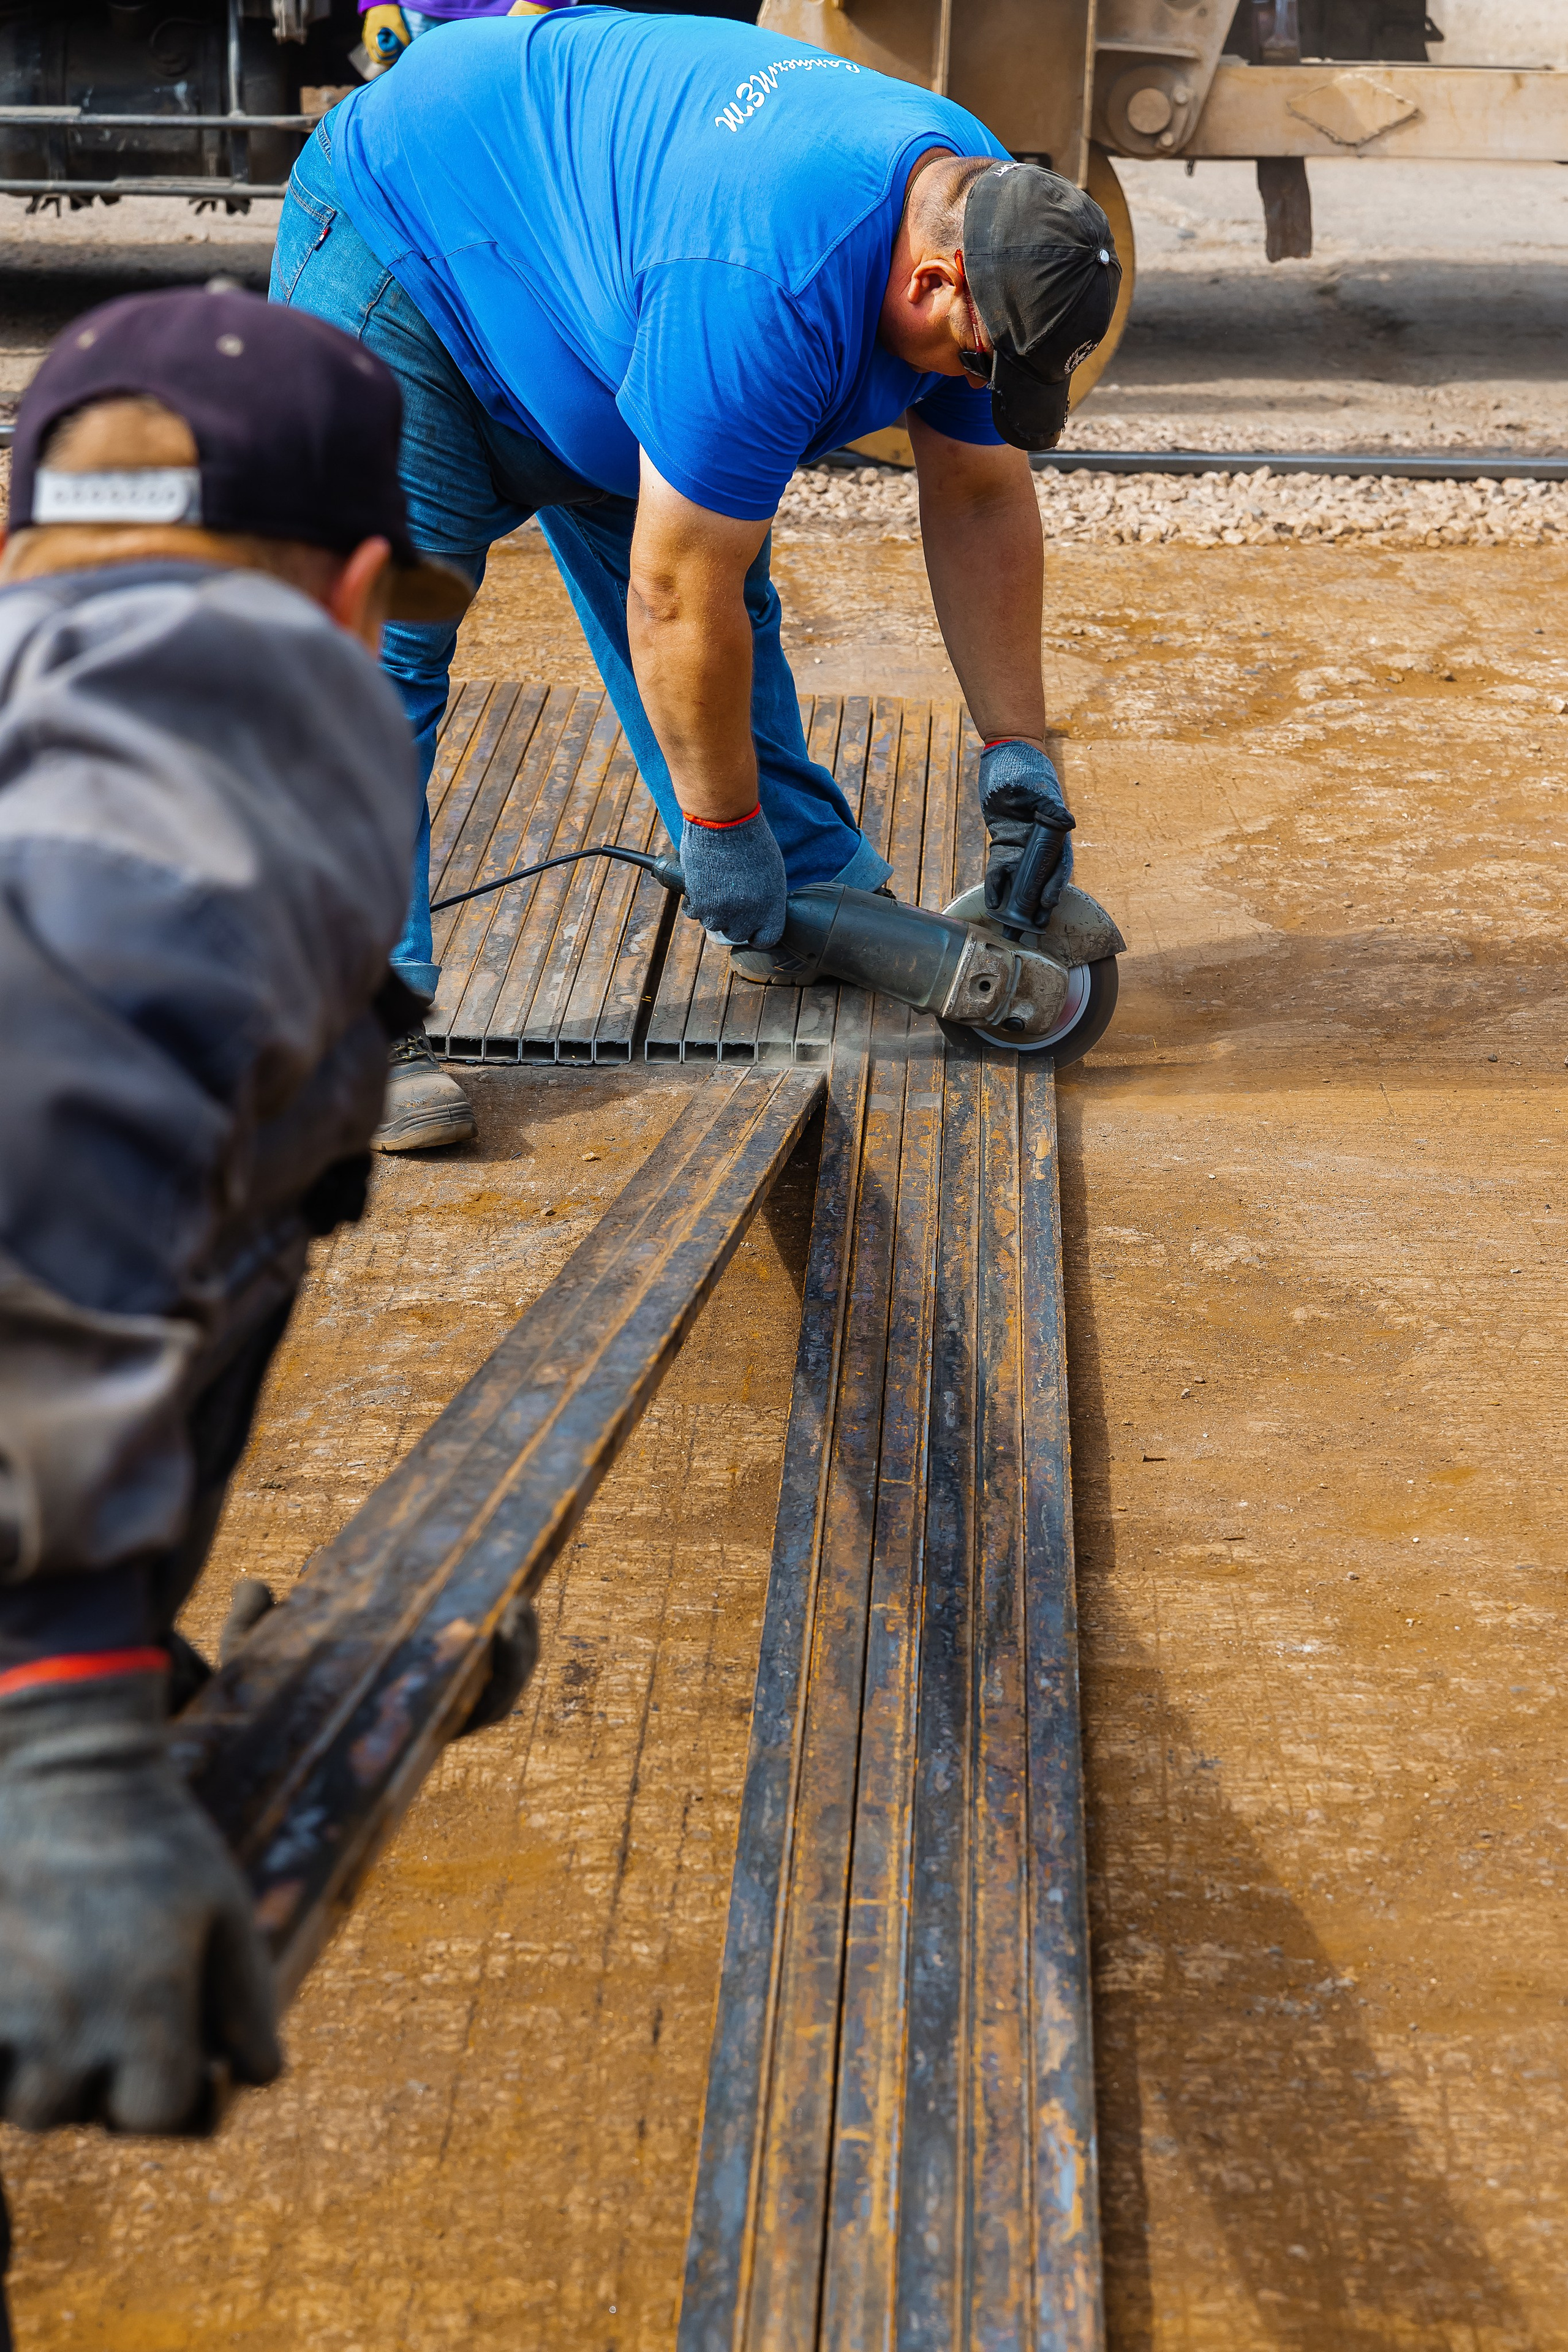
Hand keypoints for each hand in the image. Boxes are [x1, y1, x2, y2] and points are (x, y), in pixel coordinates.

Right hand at [0, 1670, 280, 2133]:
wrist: (59, 1770)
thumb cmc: (153, 1838)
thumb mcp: (223, 1905)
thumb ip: (247, 1998)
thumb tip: (258, 2078)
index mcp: (147, 1999)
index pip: (155, 2114)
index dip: (163, 2089)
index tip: (161, 2047)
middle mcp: (70, 2019)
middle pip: (73, 2112)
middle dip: (93, 2079)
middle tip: (100, 2010)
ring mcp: (5, 2010)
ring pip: (16, 2100)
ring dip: (36, 2068)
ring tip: (57, 1998)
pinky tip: (20, 1995)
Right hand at [363, 5, 410, 62]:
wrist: (379, 1)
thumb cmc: (387, 11)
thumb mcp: (397, 22)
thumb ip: (403, 36)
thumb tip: (408, 48)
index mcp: (372, 36)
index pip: (381, 54)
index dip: (391, 54)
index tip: (397, 48)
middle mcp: (367, 40)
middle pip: (376, 59)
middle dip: (387, 59)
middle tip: (396, 54)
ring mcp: (366, 40)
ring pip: (374, 57)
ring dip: (384, 58)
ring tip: (393, 52)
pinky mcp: (368, 39)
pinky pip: (373, 52)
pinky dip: (381, 54)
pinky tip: (389, 50)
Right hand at [678, 806, 786, 947]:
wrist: (724, 823)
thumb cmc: (750, 841)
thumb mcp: (771, 873)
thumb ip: (766, 898)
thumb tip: (758, 914)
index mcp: (772, 907)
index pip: (766, 939)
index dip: (757, 933)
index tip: (751, 925)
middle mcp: (749, 915)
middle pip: (737, 935)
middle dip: (733, 921)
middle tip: (728, 900)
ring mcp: (723, 912)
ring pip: (714, 925)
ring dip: (712, 910)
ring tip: (715, 887)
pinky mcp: (701, 904)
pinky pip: (694, 913)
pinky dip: (695, 902)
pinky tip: (701, 885)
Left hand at [978, 737, 1074, 926]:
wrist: (1005, 759)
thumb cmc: (1024, 770)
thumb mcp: (1035, 787)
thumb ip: (1050, 806)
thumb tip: (1068, 822)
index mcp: (1053, 832)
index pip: (1058, 864)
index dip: (1055, 885)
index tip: (1049, 903)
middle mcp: (1040, 844)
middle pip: (1040, 879)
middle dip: (1037, 905)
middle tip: (1032, 929)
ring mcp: (1021, 847)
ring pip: (1021, 881)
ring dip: (1017, 904)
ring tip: (1013, 928)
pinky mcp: (1004, 846)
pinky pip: (1000, 871)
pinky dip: (997, 887)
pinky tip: (993, 904)